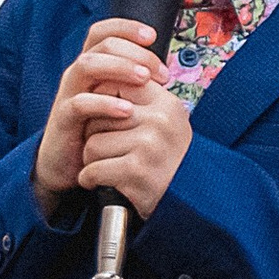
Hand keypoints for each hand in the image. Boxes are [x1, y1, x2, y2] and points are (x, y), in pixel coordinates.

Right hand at [33, 19, 168, 217]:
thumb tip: (167, 72)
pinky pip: (80, 103)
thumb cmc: (100, 130)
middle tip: (159, 71)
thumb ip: (134, 85)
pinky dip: (104, 103)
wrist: (71, 164)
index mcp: (93, 66)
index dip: (127, 27)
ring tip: (145, 80)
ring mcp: (69, 94)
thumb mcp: (118, 101)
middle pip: (101, 45)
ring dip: (119, 68)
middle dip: (134, 52)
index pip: (104, 32)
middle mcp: (78, 74)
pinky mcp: (63, 118)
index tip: (153, 36)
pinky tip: (127, 110)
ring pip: (87, 65)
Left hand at [77, 65, 190, 220]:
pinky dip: (92, 180)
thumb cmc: (166, 160)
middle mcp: (159, 121)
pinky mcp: (136, 172)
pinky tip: (105, 182)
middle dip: (95, 136)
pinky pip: (93, 169)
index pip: (116, 84)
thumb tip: (103, 78)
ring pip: (92, 144)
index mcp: (165, 103)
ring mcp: (149, 146)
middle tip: (112, 150)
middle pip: (98, 116)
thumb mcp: (163, 122)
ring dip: (93, 161)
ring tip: (111, 167)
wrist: (187, 200)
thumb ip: (139, 100)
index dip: (102, 103)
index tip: (107, 120)